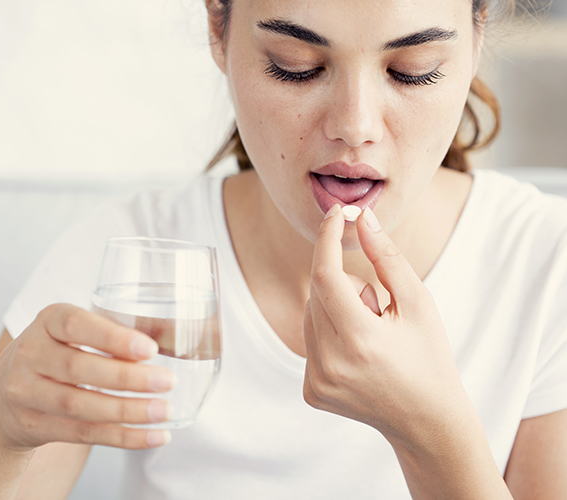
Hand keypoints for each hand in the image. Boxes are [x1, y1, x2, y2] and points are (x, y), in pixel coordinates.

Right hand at [0, 304, 175, 451]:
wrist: (8, 388)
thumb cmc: (62, 350)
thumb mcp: (79, 331)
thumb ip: (116, 332)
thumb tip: (171, 334)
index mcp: (49, 320)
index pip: (77, 325)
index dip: (114, 338)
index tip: (150, 349)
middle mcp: (31, 353)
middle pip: (80, 368)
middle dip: (129, 377)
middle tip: (167, 381)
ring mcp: (26, 392)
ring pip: (80, 406)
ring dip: (128, 412)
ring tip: (164, 411)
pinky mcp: (33, 425)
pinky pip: (82, 434)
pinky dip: (123, 437)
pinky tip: (154, 435)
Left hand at [303, 205, 470, 446]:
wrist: (426, 420)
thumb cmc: (429, 356)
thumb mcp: (419, 303)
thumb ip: (387, 258)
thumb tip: (362, 219)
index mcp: (360, 340)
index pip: (325, 275)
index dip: (327, 239)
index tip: (336, 214)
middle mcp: (330, 364)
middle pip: (318, 293)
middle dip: (344, 285)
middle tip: (377, 309)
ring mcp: (317, 382)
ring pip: (310, 314)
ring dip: (335, 309)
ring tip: (370, 335)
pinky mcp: (311, 391)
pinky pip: (309, 340)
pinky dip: (329, 332)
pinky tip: (358, 354)